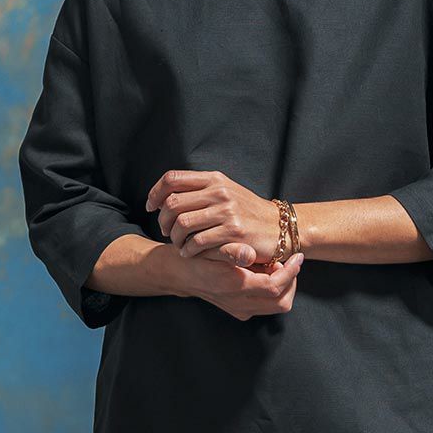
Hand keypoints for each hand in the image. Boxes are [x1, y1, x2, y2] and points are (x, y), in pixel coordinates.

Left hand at [145, 168, 282, 266]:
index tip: (151, 207)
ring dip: (174, 238)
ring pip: (182, 224)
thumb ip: (201, 190)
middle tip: (165, 232)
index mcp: (215, 179)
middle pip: (173, 203)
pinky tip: (190, 253)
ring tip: (179, 244)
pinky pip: (198, 242)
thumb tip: (167, 194)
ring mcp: (227, 212)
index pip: (173, 179)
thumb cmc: (249, 213)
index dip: (155, 193)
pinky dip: (188, 250)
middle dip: (162, 221)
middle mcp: (220, 192)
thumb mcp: (227, 192)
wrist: (281, 228)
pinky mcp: (233, 233)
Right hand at [171, 249, 305, 321]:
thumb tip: (250, 253)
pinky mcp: (240, 311)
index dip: (291, 272)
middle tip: (286, 263)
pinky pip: (266, 305)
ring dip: (282, 286)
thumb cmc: (196, 256)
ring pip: (276, 306)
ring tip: (274, 267)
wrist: (180, 274)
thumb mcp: (210, 247)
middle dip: (290, 282)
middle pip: (282, 302)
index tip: (297, 257)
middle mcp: (240, 303)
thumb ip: (231, 250)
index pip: (275, 286)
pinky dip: (272, 292)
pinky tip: (263, 274)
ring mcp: (240, 310)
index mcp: (235, 286)